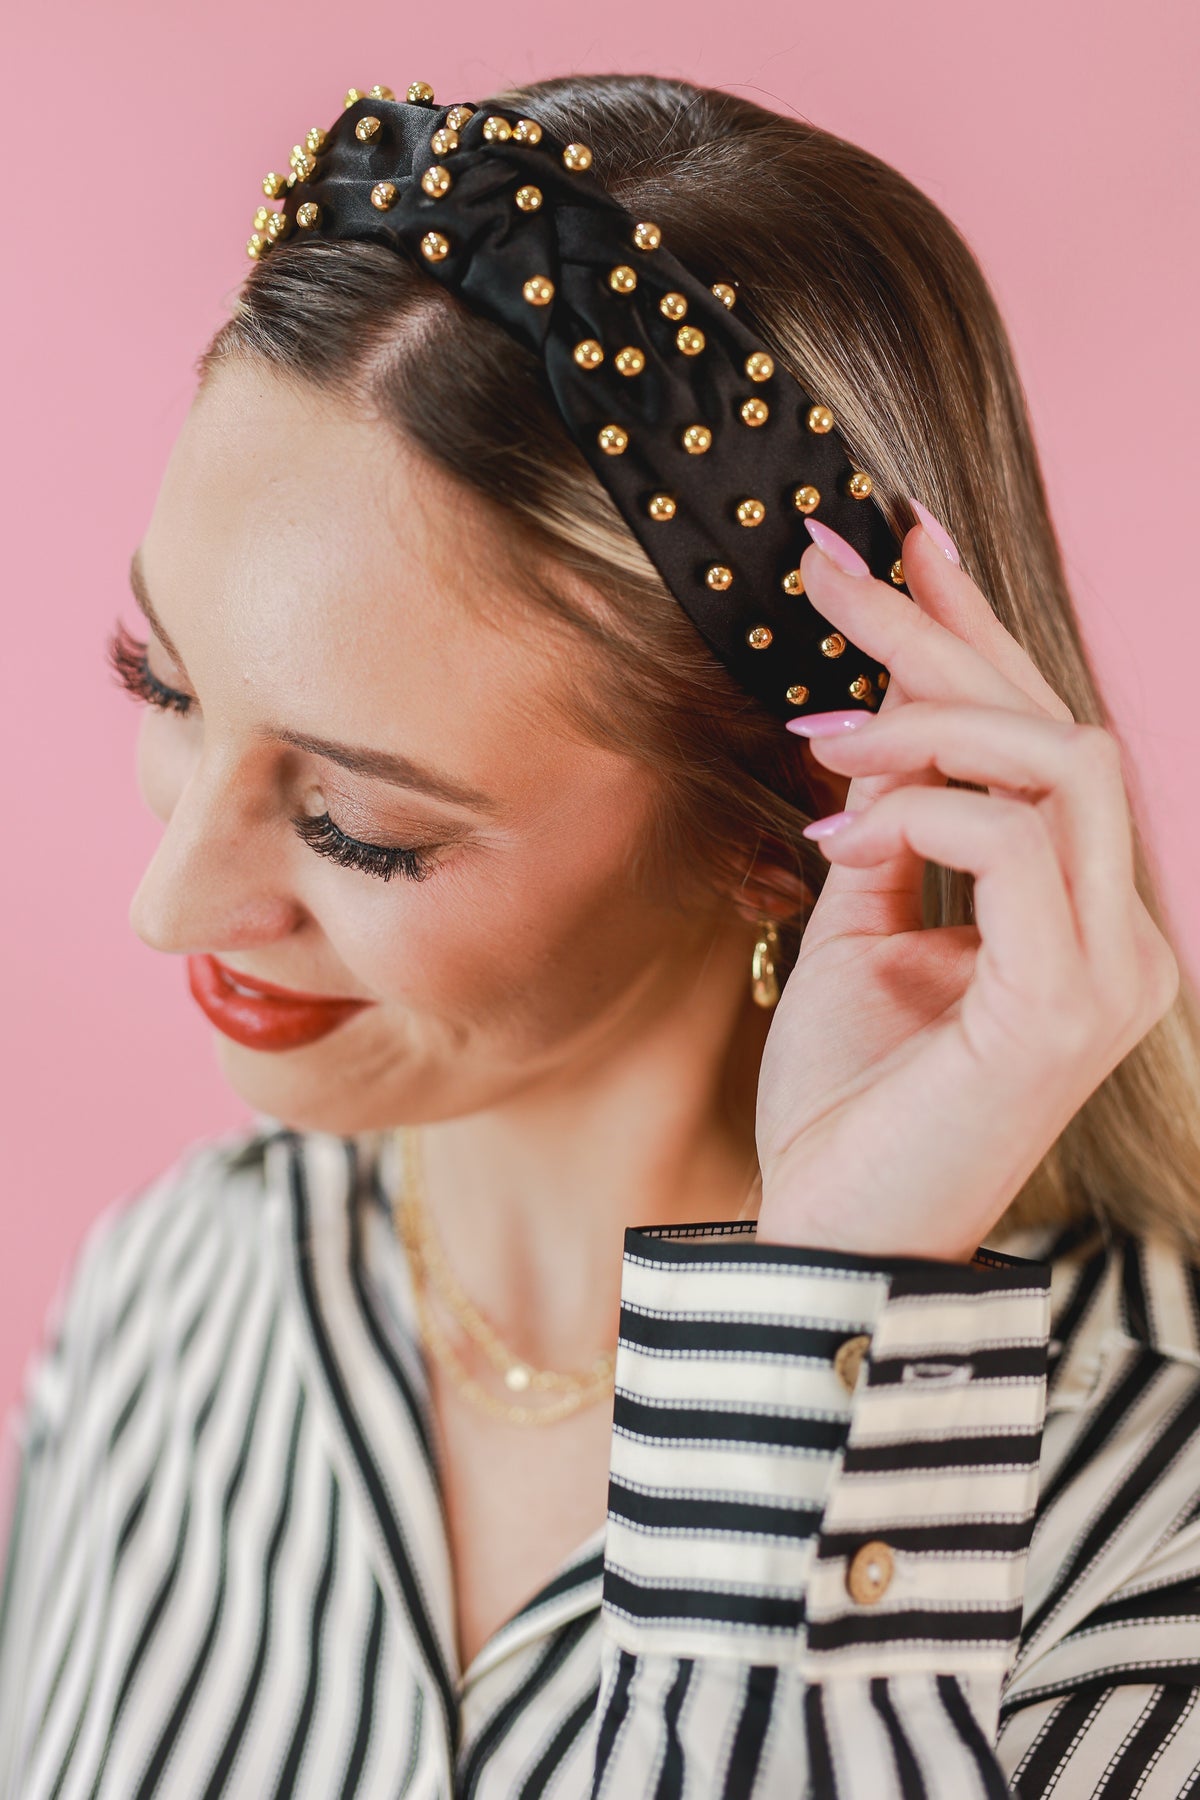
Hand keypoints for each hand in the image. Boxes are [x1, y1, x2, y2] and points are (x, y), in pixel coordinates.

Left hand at [753, 507, 1179, 1261]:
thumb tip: (867, 738)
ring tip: (821, 726)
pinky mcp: (1070, 1001)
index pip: (1040, 740)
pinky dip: (923, 809)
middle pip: (1056, 725)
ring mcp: (1111, 965)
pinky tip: (842, 820)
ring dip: (930, 718)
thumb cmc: (846, 1105)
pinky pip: (1013, 843)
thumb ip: (885, 837)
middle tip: (831, 565)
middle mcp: (1117, 929)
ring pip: (1060, 759)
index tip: (897, 543)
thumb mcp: (854, 938)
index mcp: (1074, 914)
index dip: (974, 630)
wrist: (831, 1240)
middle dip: (940, 631)